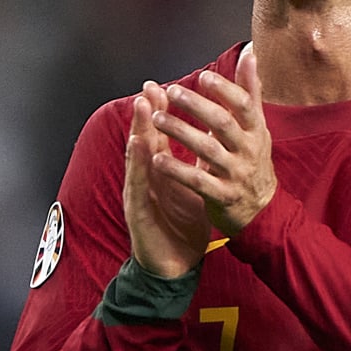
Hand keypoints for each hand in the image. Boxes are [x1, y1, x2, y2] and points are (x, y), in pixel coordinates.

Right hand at [124, 81, 209, 277]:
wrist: (174, 266)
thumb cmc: (182, 226)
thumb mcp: (195, 189)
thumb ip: (199, 163)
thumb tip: (214, 140)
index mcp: (162, 172)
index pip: (160, 136)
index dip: (161, 111)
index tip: (165, 85)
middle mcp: (148, 178)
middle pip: (144, 139)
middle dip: (146, 112)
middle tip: (149, 85)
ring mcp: (140, 193)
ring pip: (137, 156)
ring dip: (138, 129)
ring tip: (142, 105)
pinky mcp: (138, 211)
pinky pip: (137, 184)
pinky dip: (136, 162)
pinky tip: (137, 145)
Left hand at [151, 48, 275, 235]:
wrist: (263, 210)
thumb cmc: (253, 159)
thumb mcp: (256, 126)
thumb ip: (249, 92)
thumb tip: (249, 55)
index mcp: (256, 131)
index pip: (243, 106)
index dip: (224, 90)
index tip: (203, 77)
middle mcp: (249, 150)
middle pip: (223, 124)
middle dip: (197, 106)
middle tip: (171, 91)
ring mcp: (236, 174)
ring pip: (208, 150)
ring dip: (181, 132)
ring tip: (157, 118)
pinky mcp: (222, 196)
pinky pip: (198, 181)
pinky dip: (177, 170)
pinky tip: (156, 158)